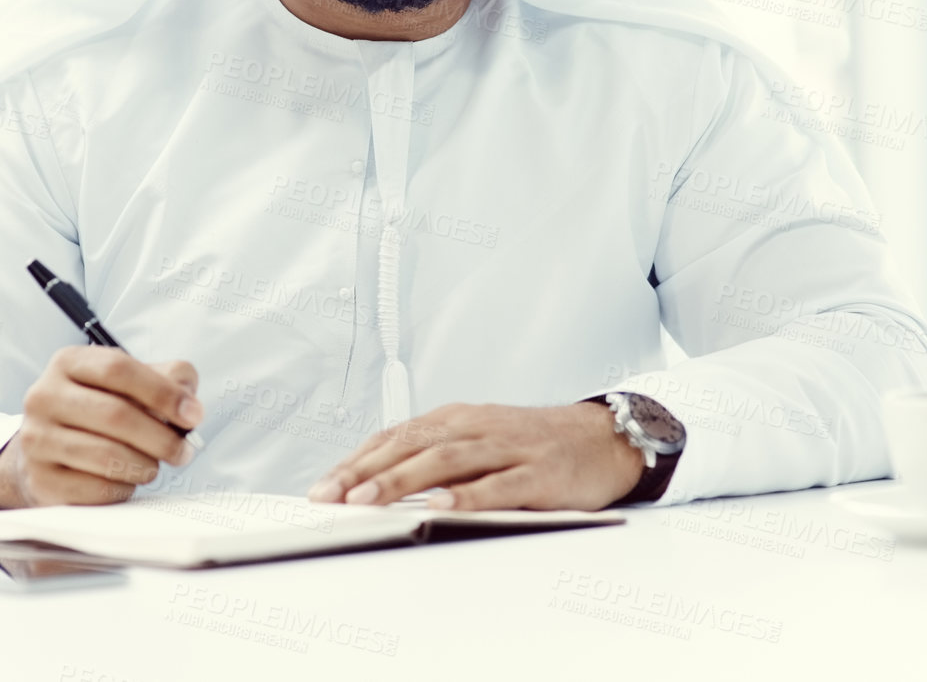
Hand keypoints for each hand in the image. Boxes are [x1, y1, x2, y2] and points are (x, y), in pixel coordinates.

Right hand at [0, 347, 203, 508]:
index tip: (193, 415)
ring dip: (145, 465)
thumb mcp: (130, 383)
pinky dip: (123, 487)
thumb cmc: (100, 411)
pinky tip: (125, 480)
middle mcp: (44, 396)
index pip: (118, 369)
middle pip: (115, 414)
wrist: (47, 450)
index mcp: (69, 363)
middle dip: (161, 437)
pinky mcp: (41, 479)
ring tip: (154, 465)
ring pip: (107, 455)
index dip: (161, 392)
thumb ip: (167, 379)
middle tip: (184, 452)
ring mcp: (37, 439)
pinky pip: (96, 488)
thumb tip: (188, 403)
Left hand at [306, 402, 644, 510]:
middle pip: (411, 446)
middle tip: (330, 495)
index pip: (395, 437)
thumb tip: (377, 486)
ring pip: (445, 461)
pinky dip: (467, 496)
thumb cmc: (532, 445)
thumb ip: (436, 458)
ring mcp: (507, 447)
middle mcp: (476, 426)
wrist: (603, 439)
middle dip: (365, 471)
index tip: (322, 487)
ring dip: (402, 480)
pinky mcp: (538, 473)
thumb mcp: (479, 441)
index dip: (356, 460)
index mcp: (456, 419)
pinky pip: (498, 485)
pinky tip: (440, 506)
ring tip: (368, 500)